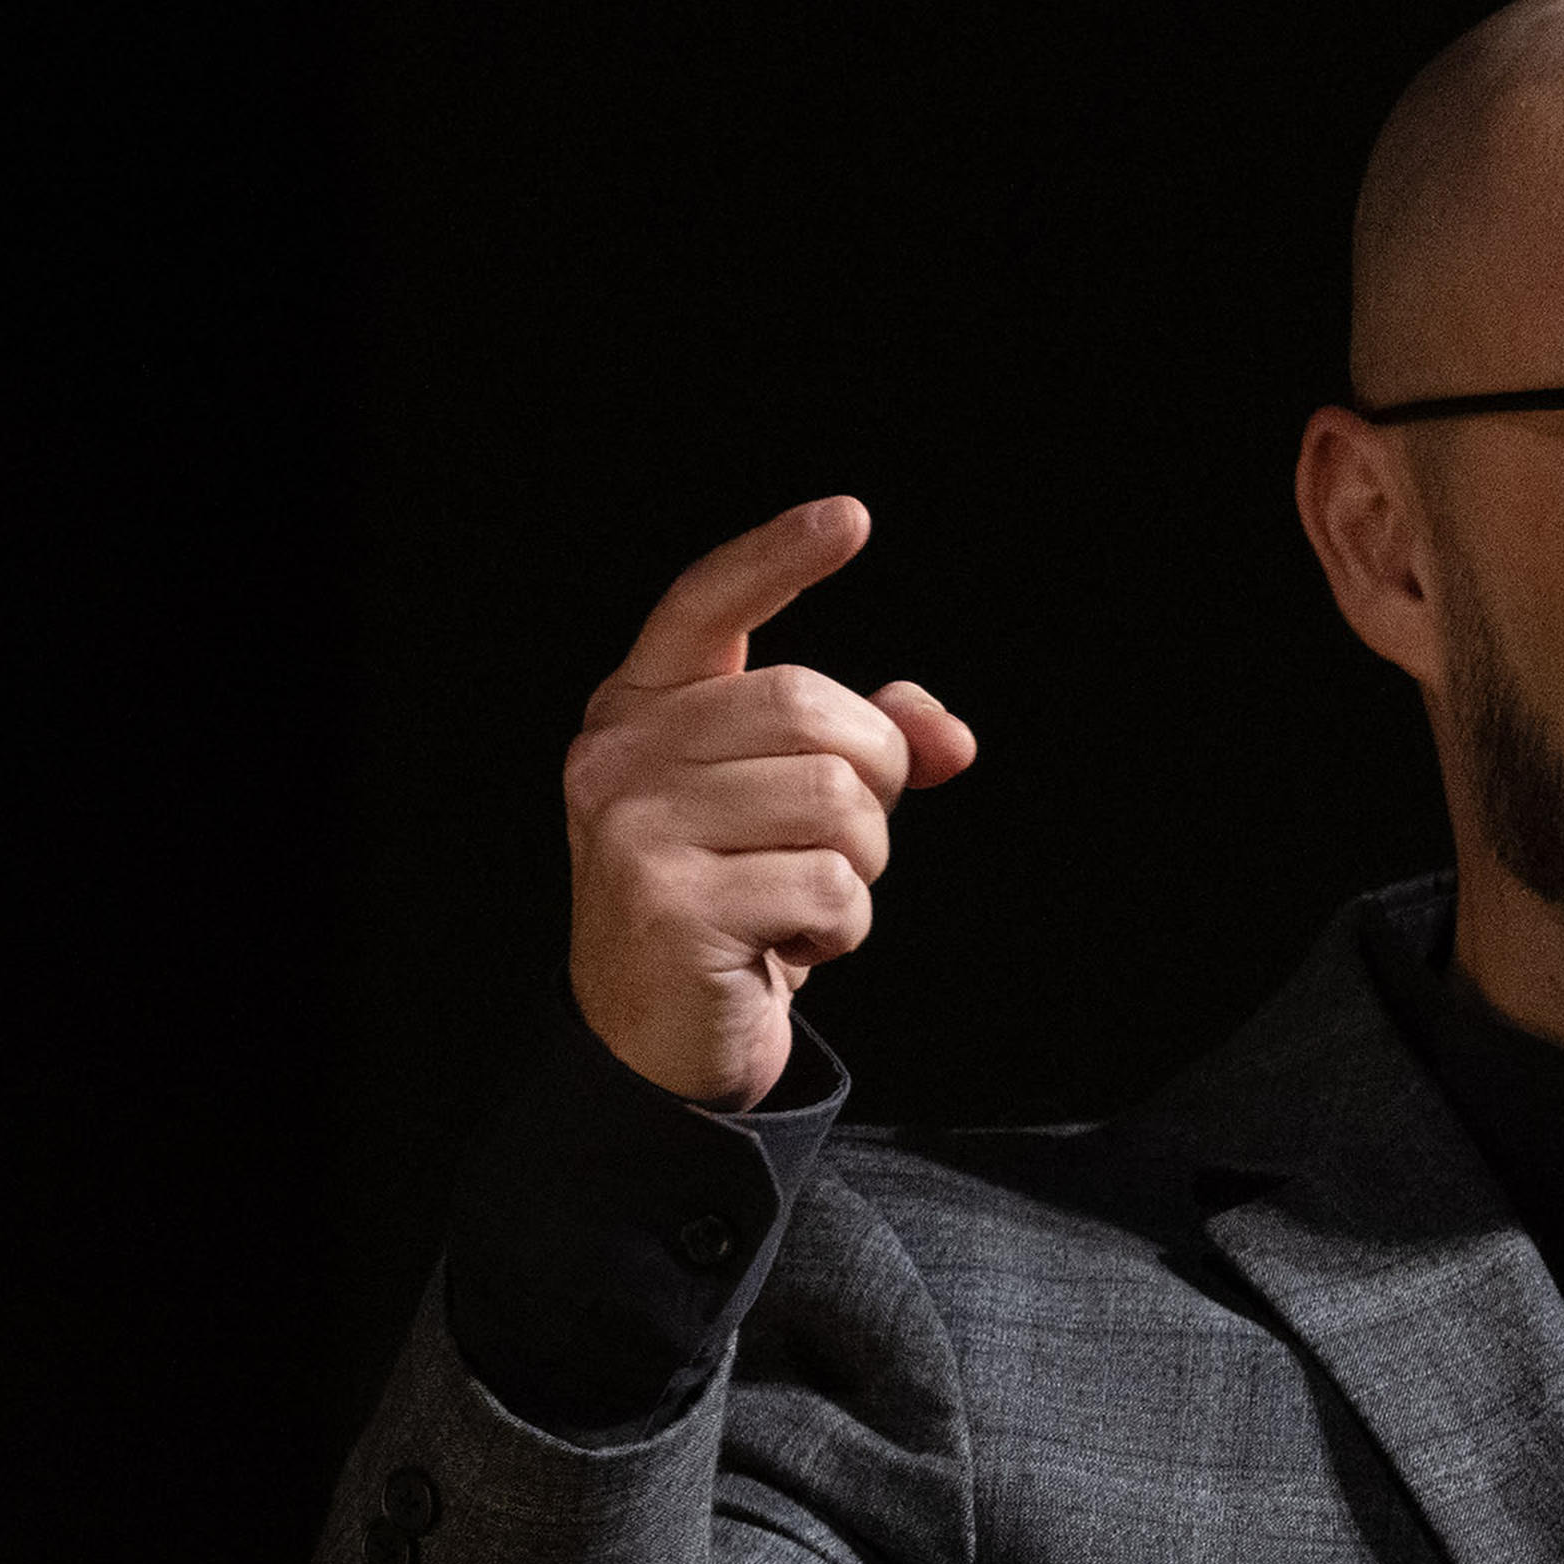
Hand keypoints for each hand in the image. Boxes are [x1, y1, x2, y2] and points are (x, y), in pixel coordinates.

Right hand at [561, 498, 978, 1106]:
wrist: (657, 1046)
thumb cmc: (732, 909)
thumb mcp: (794, 816)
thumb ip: (863, 754)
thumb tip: (947, 735)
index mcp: (639, 711)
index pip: (707, 606)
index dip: (778, 559)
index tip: (851, 518)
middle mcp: (617, 755)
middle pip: (817, 711)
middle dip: (873, 782)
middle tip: (841, 847)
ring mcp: (632, 828)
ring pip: (836, 803)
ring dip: (859, 868)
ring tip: (802, 902)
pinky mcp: (667, 904)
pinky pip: (829, 888)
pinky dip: (842, 928)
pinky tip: (788, 950)